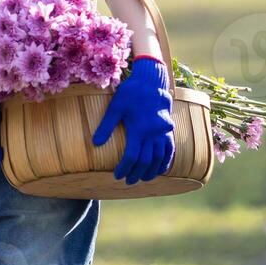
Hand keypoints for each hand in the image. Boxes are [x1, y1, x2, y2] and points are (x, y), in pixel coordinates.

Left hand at [92, 56, 175, 184]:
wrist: (152, 82)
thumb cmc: (130, 93)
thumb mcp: (115, 106)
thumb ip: (106, 126)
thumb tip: (95, 143)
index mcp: (138, 128)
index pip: (131, 156)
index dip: (124, 168)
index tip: (117, 175)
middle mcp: (152, 133)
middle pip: (145, 160)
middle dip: (137, 173)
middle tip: (129, 181)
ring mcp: (162, 132)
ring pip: (159, 158)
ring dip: (151, 171)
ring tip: (143, 178)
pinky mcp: (169, 130)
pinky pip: (170, 150)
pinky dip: (165, 162)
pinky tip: (160, 170)